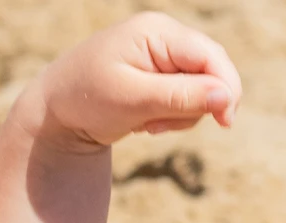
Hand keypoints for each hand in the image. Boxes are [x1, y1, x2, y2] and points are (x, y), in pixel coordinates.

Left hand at [38, 11, 241, 146]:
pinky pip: (188, 99)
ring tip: (147, 124)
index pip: (211, 56)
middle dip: (199, 106)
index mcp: (157, 32)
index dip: (226, 88)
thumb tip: (226, 97)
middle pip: (212, 72)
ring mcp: (164, 55)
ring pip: (203, 91)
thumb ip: (181, 97)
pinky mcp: (162, 75)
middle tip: (161, 126)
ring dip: (183, 117)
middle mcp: (165, 37)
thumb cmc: (88, 99)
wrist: (58, 109)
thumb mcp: (134, 100)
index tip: (225, 123)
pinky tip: (147, 121)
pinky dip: (174, 117)